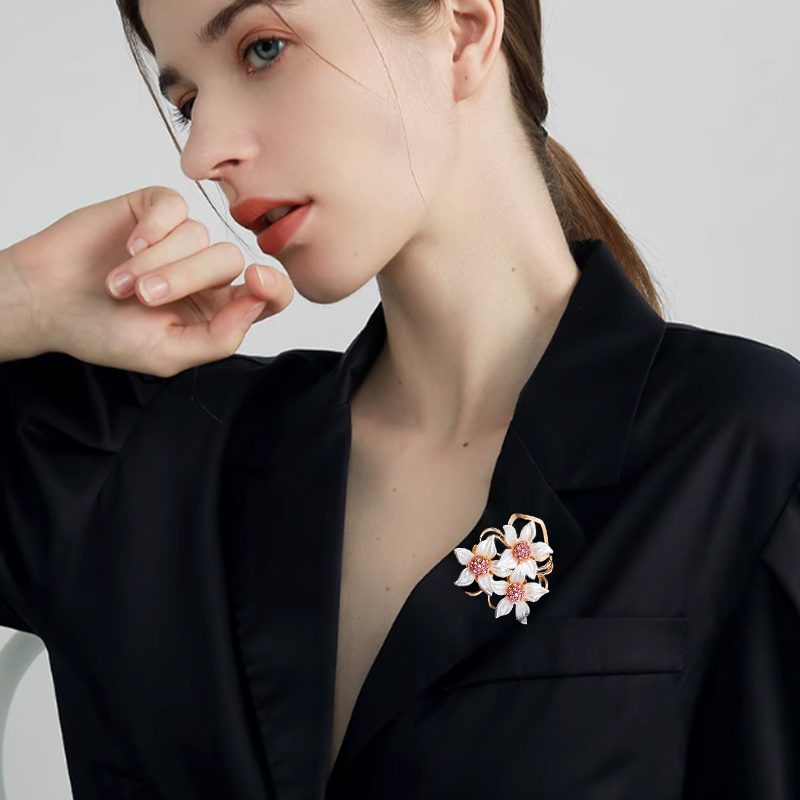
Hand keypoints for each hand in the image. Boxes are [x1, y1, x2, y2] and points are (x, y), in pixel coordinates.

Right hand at [9, 185, 293, 375]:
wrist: (46, 302)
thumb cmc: (104, 333)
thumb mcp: (166, 354)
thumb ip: (220, 337)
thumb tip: (257, 304)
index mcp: (218, 310)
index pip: (269, 294)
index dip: (272, 285)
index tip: (255, 280)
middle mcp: (205, 273)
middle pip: (229, 260)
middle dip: (186, 278)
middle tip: (143, 297)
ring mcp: (181, 239)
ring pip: (199, 235)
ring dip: (156, 261)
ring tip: (118, 282)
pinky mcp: (154, 210)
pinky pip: (175, 207)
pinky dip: (154, 228)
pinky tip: (128, 246)